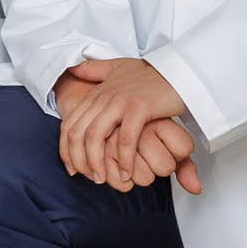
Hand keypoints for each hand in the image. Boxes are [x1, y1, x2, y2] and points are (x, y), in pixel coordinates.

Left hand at [52, 58, 202, 192]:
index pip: (70, 124)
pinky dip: (124, 159)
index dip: (66, 149)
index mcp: (96, 92)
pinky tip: (126, 172)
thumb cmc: (151, 73)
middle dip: (79, 160)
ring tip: (103, 179)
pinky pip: (125, 138)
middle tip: (89, 178)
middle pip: (78, 133)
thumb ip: (94, 70)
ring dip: (97, 162)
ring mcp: (120, 102)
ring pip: (96, 136)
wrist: (180, 69)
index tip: (72, 168)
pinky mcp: (140, 108)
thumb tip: (73, 69)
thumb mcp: (117, 68)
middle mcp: (103, 97)